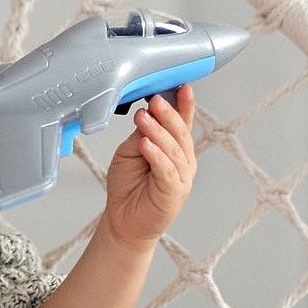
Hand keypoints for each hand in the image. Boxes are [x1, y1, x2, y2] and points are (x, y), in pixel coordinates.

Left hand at [100, 85, 195, 249]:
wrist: (123, 221)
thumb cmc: (128, 187)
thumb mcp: (130, 152)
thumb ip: (141, 134)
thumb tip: (147, 113)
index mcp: (174, 148)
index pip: (182, 122)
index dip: (184, 104)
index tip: (181, 86)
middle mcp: (182, 160)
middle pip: (180, 132)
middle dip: (167, 114)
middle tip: (154, 100)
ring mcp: (181, 176)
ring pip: (173, 149)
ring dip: (157, 131)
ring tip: (143, 118)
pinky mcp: (174, 191)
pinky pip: (167, 169)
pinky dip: (156, 155)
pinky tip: (146, 145)